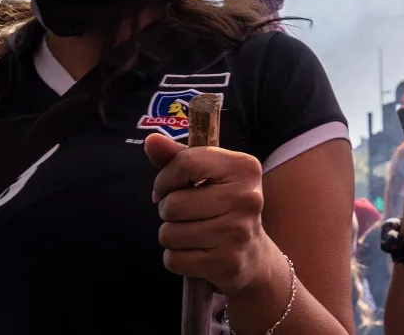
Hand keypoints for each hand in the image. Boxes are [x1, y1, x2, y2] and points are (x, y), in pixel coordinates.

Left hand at [145, 135, 283, 296]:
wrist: (251, 253)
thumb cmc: (222, 206)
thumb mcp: (207, 176)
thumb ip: (178, 157)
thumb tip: (151, 140)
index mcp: (244, 167)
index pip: (186, 163)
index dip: (166, 178)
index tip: (169, 188)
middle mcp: (246, 198)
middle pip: (172, 204)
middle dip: (168, 211)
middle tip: (186, 214)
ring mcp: (238, 232)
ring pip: (169, 234)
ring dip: (172, 236)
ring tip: (192, 233)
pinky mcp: (227, 263)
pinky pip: (174, 259)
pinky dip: (177, 258)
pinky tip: (196, 252)